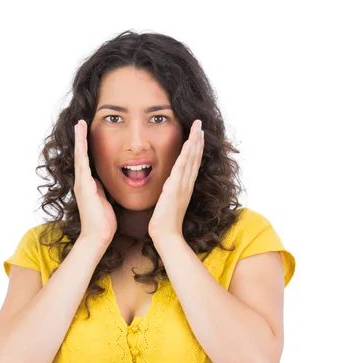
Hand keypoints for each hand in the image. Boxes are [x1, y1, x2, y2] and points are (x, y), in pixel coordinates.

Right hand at [74, 119, 117, 243]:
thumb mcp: (104, 201)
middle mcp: (82, 183)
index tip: (87, 133)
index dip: (86, 147)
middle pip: (80, 155)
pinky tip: (82, 140)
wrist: (98, 236)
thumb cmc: (103, 222)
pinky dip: (82, 151)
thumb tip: (103, 183)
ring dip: (80, 140)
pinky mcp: (84, 187)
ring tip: (79, 125)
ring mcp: (82, 184)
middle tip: (80, 122)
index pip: (87, 161)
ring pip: (80, 156)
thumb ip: (102, 191)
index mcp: (88, 185)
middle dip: (80, 138)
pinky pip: (83, 164)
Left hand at [148, 119, 203, 241]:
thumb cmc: (165, 223)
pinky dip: (187, 155)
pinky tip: (189, 144)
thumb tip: (167, 186)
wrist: (166, 235)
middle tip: (200, 124)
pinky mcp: (175, 189)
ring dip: (195, 143)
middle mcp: (186, 185)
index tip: (198, 135)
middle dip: (198, 140)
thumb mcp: (168, 203)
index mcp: (185, 187)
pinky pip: (182, 168)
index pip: (192, 164)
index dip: (196, 148)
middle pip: (195, 158)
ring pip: (191, 160)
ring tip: (198, 128)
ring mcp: (182, 186)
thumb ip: (169, 193)